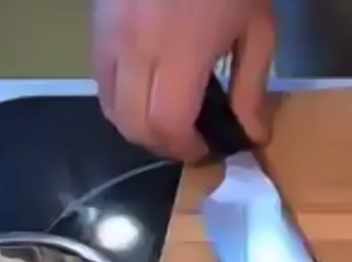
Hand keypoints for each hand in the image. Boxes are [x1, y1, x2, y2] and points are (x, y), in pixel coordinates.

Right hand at [92, 0, 276, 161]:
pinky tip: (148, 89)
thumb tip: (251, 136)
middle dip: (160, 143)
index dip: (184, 148)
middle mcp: (133, 45)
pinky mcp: (94, 21)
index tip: (206, 150)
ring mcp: (107, 32)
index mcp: (179, 50)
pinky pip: (99, 75)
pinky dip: (120, 95)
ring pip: (107, 103)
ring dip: (136, 123)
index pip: (165, 123)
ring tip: (168, 119)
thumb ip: (252, 87)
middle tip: (188, 142)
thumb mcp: (257, 28)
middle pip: (130, 122)